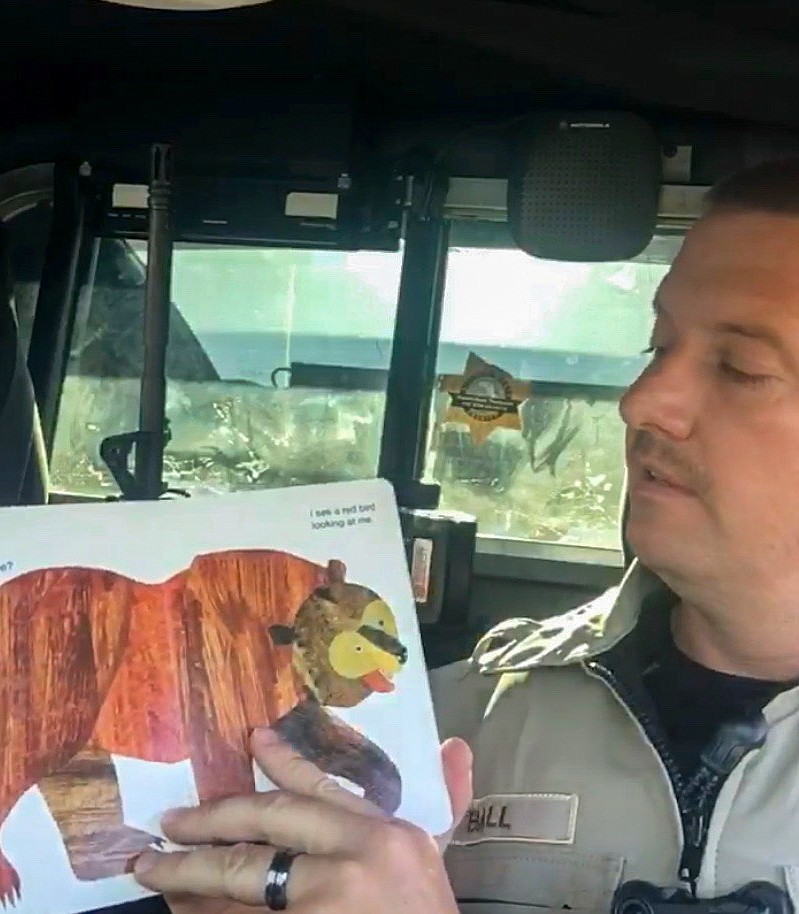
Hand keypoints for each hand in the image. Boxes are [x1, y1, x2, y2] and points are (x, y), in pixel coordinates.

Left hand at [133, 729, 472, 912]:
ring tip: (153, 867)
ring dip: (190, 877)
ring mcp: (318, 910)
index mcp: (384, 835)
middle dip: (207, 824)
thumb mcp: (436, 857)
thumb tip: (454, 744)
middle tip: (167, 823)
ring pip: (239, 884)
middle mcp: (350, 864)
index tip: (246, 741)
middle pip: (263, 831)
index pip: (317, 787)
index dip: (277, 762)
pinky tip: (182, 909)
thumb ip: (443, 798)